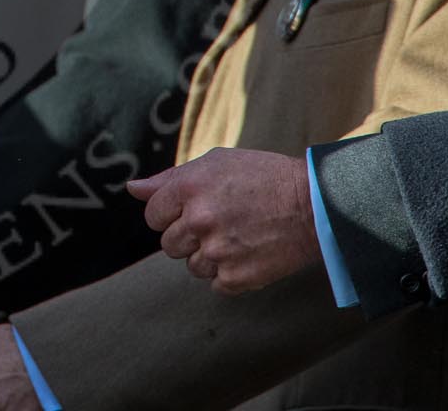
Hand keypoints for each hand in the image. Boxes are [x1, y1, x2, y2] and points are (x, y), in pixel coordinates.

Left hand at [127, 147, 318, 295]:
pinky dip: (230, 274)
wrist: (315, 205)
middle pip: (169, 244)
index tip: (193, 210)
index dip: (171, 214)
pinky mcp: (237, 277)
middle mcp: (199, 219)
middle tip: (220, 223)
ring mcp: (218, 251)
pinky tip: (248, 253)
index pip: (152, 215)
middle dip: (189, 236)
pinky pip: (216, 284)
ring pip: (192, 267)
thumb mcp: (215, 164)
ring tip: (238, 237)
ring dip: (210, 256)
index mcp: (189, 187)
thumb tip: (133, 189)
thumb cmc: (263, 178)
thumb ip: (169, 179)